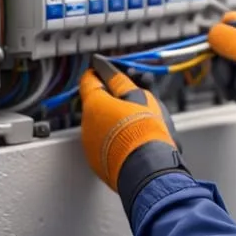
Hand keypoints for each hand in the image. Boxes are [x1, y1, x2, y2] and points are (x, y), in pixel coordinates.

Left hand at [79, 55, 189, 214]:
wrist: (149, 169)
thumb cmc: (145, 130)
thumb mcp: (138, 96)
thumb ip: (119, 80)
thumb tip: (103, 65)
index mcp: (94, 104)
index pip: (89, 79)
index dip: (102, 71)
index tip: (114, 70)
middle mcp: (86, 124)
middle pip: (98, 103)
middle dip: (115, 96)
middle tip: (137, 94)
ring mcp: (91, 145)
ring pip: (103, 124)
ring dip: (118, 118)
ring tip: (142, 121)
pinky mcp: (99, 162)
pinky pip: (106, 143)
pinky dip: (118, 137)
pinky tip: (136, 138)